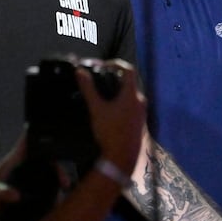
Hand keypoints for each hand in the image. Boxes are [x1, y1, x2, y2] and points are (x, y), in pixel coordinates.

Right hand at [76, 59, 145, 174]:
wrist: (122, 157)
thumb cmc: (110, 133)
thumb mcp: (96, 109)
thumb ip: (89, 89)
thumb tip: (80, 72)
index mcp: (132, 94)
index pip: (127, 69)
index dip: (115, 63)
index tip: (102, 65)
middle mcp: (140, 100)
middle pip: (128, 81)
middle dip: (113, 77)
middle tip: (98, 78)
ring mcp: (141, 111)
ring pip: (130, 94)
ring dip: (116, 90)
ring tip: (100, 93)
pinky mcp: (139, 120)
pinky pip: (131, 104)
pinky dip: (120, 101)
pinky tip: (108, 108)